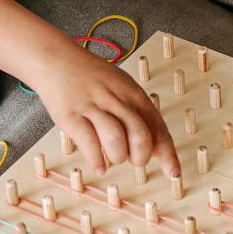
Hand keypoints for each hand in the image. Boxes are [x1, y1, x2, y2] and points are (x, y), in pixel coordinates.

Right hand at [29, 47, 179, 177]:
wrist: (58, 60)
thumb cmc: (93, 79)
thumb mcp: (123, 89)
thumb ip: (140, 116)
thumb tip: (157, 148)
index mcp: (133, 94)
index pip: (157, 128)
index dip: (167, 154)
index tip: (174, 173)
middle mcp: (116, 100)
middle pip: (140, 136)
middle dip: (140, 156)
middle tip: (133, 159)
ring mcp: (93, 107)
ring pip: (115, 140)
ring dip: (118, 157)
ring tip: (113, 158)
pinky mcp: (71, 116)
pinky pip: (88, 142)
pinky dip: (96, 160)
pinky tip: (98, 166)